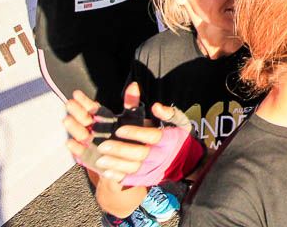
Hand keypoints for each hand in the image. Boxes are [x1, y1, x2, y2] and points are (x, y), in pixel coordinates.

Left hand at [64, 84, 192, 183]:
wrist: (186, 163)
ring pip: (133, 168)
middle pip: (140, 154)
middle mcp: (161, 156)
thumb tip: (156, 106)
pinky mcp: (147, 179)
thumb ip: (168, 113)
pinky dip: (118, 176)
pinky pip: (131, 179)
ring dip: (116, 164)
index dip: (136, 133)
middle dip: (120, 150)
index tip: (119, 130)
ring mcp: (154, 169)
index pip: (152, 136)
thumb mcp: (179, 122)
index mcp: (169, 139)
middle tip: (103, 146)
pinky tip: (106, 172)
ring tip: (100, 160)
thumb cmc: (178, 138)